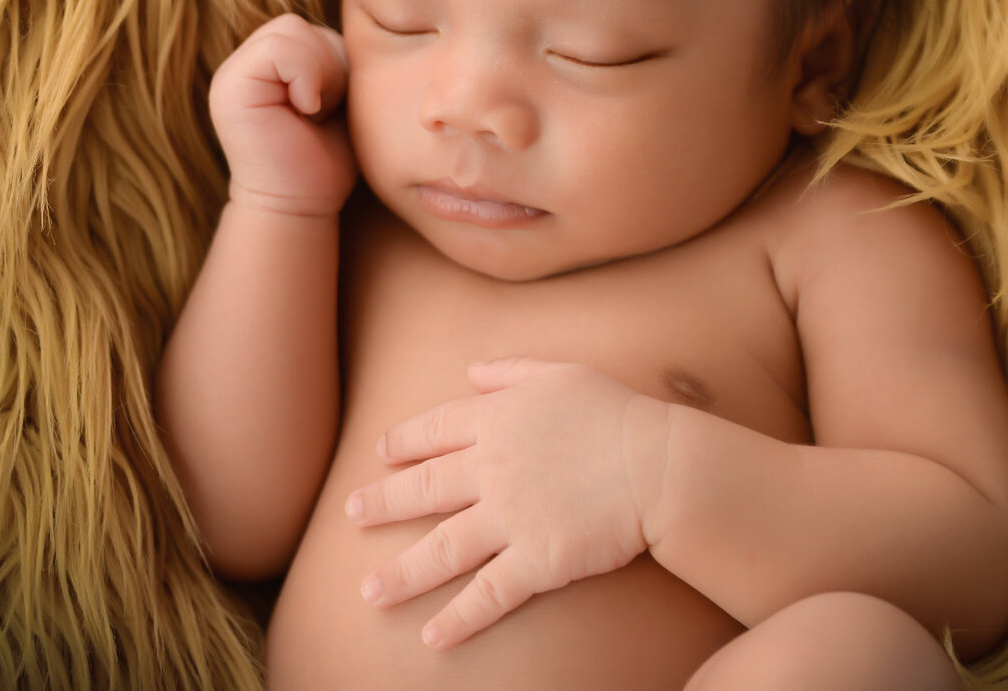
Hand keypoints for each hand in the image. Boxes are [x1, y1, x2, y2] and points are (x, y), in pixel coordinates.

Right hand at [209, 13, 354, 214]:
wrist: (301, 206)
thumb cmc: (324, 160)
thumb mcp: (337, 97)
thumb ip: (329, 61)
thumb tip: (353, 30)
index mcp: (265, 66)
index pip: (305, 29)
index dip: (332, 60)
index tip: (331, 105)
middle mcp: (242, 65)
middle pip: (298, 26)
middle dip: (328, 66)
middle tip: (324, 110)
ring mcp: (231, 76)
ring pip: (290, 32)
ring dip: (319, 73)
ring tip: (315, 112)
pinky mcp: (229, 89)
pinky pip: (278, 50)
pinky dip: (307, 78)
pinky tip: (307, 111)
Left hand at [344, 358, 671, 648]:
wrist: (658, 464)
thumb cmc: (616, 413)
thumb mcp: (561, 373)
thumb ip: (511, 371)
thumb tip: (473, 370)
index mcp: (496, 419)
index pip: (435, 430)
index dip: (403, 442)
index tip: (380, 454)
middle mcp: (491, 468)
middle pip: (423, 489)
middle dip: (381, 504)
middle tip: (350, 516)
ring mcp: (509, 517)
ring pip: (441, 549)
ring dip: (402, 574)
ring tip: (370, 593)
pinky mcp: (535, 560)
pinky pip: (487, 594)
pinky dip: (458, 618)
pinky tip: (433, 637)